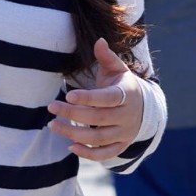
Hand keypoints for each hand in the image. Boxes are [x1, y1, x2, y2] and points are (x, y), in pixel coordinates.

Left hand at [47, 38, 144, 160]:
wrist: (143, 108)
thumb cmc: (123, 85)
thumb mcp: (118, 69)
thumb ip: (107, 57)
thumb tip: (98, 40)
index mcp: (127, 94)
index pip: (108, 98)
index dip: (89, 98)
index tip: (69, 94)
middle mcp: (127, 115)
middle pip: (99, 118)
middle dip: (73, 114)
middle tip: (51, 107)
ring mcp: (125, 133)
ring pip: (98, 138)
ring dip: (74, 133)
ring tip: (53, 125)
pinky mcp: (121, 146)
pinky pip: (105, 155)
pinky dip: (88, 154)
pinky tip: (70, 146)